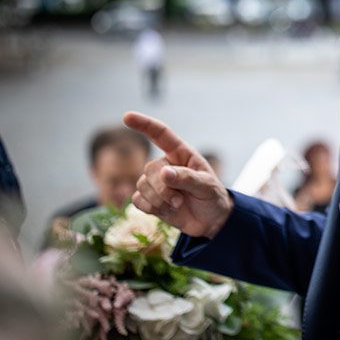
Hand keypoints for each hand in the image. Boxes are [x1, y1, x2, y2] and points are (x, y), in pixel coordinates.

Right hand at [125, 111, 233, 238]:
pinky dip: (151, 208)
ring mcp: (155, 182)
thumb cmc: (212, 198)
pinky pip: (137, 200)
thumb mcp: (207, 186)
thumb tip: (164, 173)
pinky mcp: (149, 199)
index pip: (161, 134)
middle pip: (149, 169)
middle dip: (162, 188)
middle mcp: (165, 165)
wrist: (210, 222)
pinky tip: (166, 211)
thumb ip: (186, 178)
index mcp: (181, 154)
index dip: (144, 124)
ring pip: (142, 185)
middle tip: (180, 200)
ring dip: (159, 200)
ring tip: (177, 205)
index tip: (127, 116)